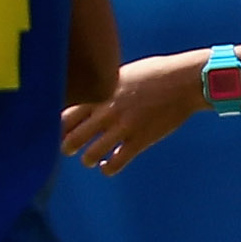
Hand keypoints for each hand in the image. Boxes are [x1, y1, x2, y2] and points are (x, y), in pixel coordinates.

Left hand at [62, 50, 208, 174]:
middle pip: (72, 137)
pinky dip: (108, 168)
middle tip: (67, 148)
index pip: (65, 114)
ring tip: (88, 159)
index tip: (59, 129)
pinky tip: (108, 165)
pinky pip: (116, 162)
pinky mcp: (140, 140)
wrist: (183, 80)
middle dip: (66, 146)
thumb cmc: (152, 73)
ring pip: (90, 154)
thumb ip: (101, 86)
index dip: (58, 125)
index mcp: (98, 92)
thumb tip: (88, 93)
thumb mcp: (119, 74)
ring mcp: (122, 126)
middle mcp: (105, 111)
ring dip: (86, 159)